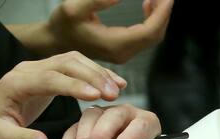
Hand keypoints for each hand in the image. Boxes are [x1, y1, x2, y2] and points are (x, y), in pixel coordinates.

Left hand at [0, 51, 126, 138]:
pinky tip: (109, 83)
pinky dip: (92, 72)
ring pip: (72, 60)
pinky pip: (72, 67)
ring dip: (96, 72)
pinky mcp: (45, 74)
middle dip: (92, 76)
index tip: (97, 96)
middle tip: (113, 94)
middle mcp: (28, 70)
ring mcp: (37, 69)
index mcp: (16, 83)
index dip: (75, 86)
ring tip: (117, 88)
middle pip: (66, 63)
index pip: (50, 78)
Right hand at [14, 0, 173, 64]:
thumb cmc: (63, 24)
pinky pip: (145, 36)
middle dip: (164, 12)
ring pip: (152, 36)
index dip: (162, 12)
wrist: (55, 41)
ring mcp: (124, 53)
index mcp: (115, 44)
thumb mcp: (74, 7)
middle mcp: (123, 53)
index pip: (149, 30)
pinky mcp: (123, 49)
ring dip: (158, 15)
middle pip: (155, 34)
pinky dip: (151, 19)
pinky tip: (147, 4)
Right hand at [59, 104, 161, 138]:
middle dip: (102, 132)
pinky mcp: (86, 126)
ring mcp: (104, 117)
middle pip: (113, 115)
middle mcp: (126, 115)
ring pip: (90, 116)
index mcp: (147, 124)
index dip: (128, 137)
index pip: (140, 125)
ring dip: (84, 137)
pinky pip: (73, 130)